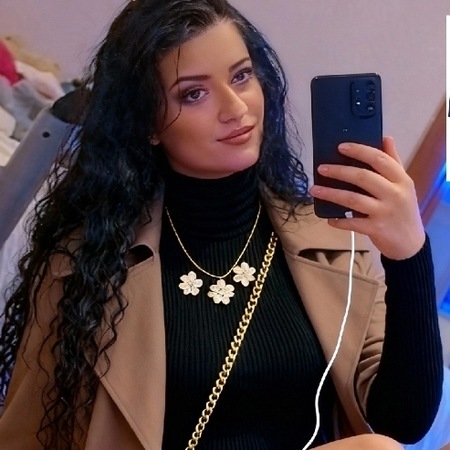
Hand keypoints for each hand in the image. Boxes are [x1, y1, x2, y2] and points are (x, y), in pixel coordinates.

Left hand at [309, 137, 424, 259]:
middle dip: (339, 171)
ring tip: (314, 190)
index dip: (359, 151)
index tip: (340, 146)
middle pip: (362, 177)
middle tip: (321, 169)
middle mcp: (394, 194)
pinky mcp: (376, 229)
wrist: (411, 243)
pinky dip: (338, 220)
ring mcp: (385, 212)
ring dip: (331, 194)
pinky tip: (328, 218)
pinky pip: (352, 223)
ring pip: (353, 199)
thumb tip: (386, 137)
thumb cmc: (403, 210)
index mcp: (401, 179)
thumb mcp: (404, 185)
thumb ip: (393, 162)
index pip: (379, 159)